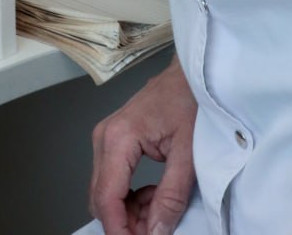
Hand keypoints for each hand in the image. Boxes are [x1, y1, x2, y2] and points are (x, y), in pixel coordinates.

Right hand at [89, 56, 196, 234]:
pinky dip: (128, 197)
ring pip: (104, 191)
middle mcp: (105, 137)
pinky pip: (111, 180)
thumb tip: (155, 232)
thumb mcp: (188, 152)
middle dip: (125, 222)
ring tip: (159, 209)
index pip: (107, 198)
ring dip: (127, 211)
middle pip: (101, 198)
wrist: (191, 73)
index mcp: (119, 137)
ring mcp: (106, 138)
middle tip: (154, 230)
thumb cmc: (190, 99)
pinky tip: (152, 194)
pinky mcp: (113, 140)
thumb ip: (171, 196)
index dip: (119, 230)